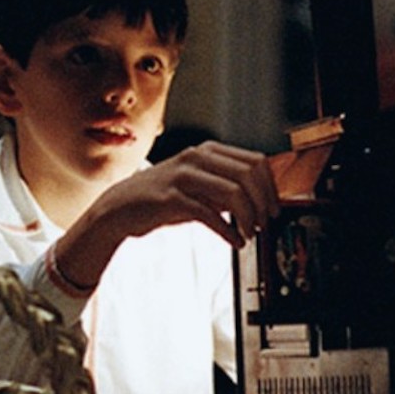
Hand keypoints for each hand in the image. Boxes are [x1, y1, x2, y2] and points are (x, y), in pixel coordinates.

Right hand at [56, 141, 278, 287]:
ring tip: (249, 234)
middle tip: (265, 224)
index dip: (271, 187)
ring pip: (233, 192)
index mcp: (207, 151)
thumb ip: (226, 188)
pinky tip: (234, 241)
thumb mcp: (198, 186)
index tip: (274, 207)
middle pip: (248, 175)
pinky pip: (210, 214)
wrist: (120, 208)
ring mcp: (183, 176)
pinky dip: (228, 231)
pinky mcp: (171, 198)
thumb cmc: (162, 197)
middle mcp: (196, 158)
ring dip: (249, 218)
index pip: (255, 161)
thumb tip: (261, 199)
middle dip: (263, 203)